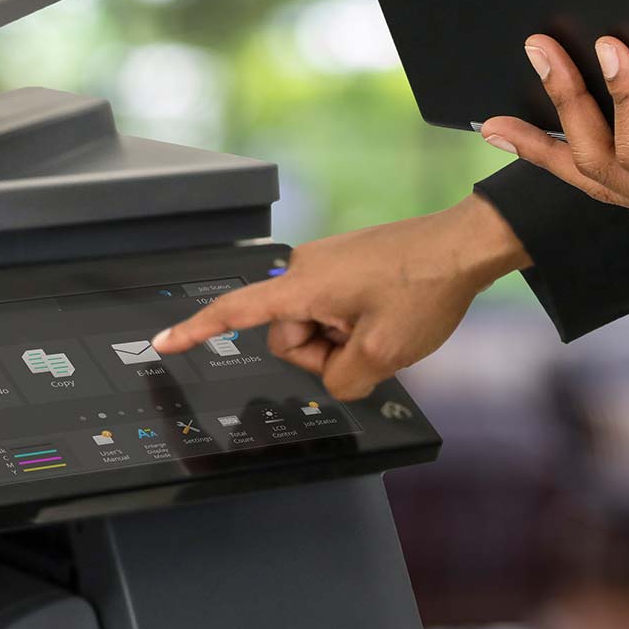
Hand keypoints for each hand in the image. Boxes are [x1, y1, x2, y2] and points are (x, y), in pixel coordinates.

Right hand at [151, 195, 528, 399]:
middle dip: (324, 353)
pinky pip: (332, 308)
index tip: (165, 342)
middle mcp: (305, 268)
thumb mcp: (384, 355)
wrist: (463, 246)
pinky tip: (387, 313)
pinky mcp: (343, 264)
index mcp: (304, 286)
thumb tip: (336, 378)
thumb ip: (343, 381)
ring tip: (384, 324)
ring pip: (313, 326)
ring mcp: (325, 264)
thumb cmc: (426, 286)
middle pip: (288, 336)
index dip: (197, 331)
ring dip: (343, 338)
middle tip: (370, 344)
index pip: (236, 312)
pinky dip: (354, 322)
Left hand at [478, 35, 628, 296]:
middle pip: (604, 162)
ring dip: (550, 138)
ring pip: (596, 178)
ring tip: (500, 115)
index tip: (610, 48)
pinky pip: (611, 184)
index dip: (624, 101)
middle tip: (541, 45)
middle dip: (568, 104)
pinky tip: (538, 141)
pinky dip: (565, 164)